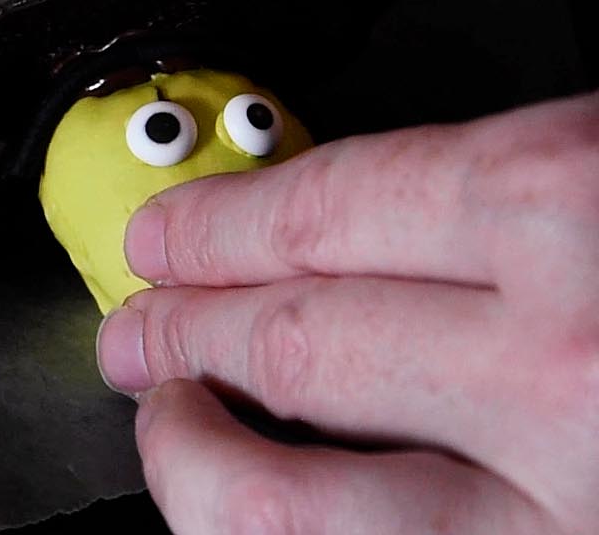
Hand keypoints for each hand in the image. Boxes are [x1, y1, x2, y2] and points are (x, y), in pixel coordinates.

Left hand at [95, 91, 598, 533]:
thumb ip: (495, 191)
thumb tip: (366, 219)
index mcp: (560, 200)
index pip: (318, 209)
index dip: (213, 227)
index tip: (161, 236)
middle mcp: (555, 357)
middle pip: (291, 339)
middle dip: (182, 328)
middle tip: (135, 324)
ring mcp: (560, 503)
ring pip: (287, 496)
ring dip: (193, 451)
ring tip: (163, 416)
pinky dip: (276, 528)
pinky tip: (261, 495)